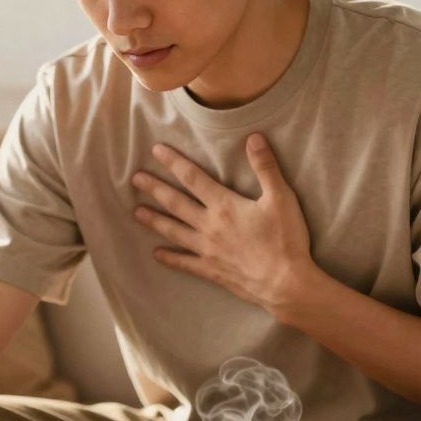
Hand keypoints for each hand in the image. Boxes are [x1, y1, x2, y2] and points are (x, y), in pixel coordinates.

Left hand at [131, 133, 319, 313]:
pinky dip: (170, 258)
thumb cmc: (285, 239)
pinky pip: (184, 263)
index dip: (174, 163)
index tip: (156, 151)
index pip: (192, 178)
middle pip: (175, 203)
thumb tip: (254, 138)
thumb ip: (265, 167)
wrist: (285, 283)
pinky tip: (156, 254)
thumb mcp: (281, 198)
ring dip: (154, 220)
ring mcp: (207, 250)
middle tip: (134, 179)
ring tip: (136, 212)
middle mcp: (209, 226)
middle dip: (154, 189)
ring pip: (173, 231)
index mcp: (224, 205)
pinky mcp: (211, 270)